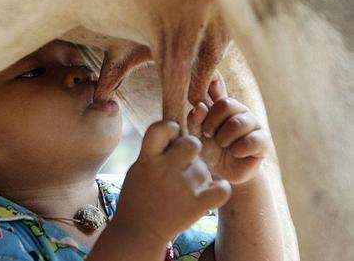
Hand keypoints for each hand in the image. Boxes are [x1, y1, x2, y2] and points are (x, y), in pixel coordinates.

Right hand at [114, 121, 230, 242]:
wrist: (138, 232)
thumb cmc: (139, 197)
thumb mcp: (139, 169)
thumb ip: (155, 150)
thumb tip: (177, 128)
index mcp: (147, 159)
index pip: (161, 127)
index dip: (170, 127)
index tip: (172, 136)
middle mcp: (164, 170)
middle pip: (192, 144)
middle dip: (191, 151)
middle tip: (184, 164)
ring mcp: (181, 188)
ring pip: (205, 169)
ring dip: (200, 176)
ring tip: (186, 189)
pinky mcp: (196, 206)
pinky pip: (222, 189)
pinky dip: (220, 189)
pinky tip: (210, 192)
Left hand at [188, 70, 270, 184]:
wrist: (225, 174)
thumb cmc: (210, 151)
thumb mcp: (197, 136)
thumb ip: (195, 121)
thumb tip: (200, 107)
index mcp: (221, 105)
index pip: (216, 84)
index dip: (212, 78)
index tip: (208, 75)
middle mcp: (239, 110)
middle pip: (225, 104)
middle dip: (212, 122)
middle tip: (208, 135)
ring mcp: (253, 123)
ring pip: (237, 123)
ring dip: (224, 138)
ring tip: (222, 145)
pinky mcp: (263, 140)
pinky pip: (250, 140)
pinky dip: (238, 150)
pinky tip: (236, 153)